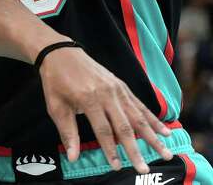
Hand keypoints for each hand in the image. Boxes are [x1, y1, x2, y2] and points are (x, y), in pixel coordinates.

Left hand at [39, 47, 171, 173]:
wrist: (60, 52)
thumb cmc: (56, 81)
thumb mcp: (56, 106)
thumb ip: (68, 132)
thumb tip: (73, 157)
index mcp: (88, 99)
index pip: (103, 130)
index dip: (110, 150)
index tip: (117, 167)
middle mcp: (107, 94)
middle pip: (125, 126)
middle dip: (135, 150)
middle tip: (144, 169)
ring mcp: (117, 89)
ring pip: (138, 117)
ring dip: (153, 137)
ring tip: (165, 153)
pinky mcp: (122, 86)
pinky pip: (140, 105)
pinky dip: (153, 119)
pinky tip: (165, 131)